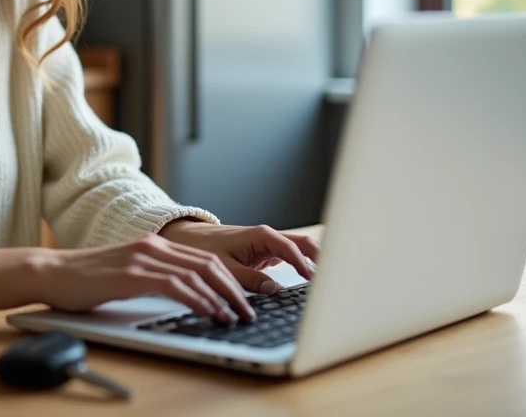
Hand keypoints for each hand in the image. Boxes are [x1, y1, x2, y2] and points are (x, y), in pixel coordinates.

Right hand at [0, 235, 256, 322]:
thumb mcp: (128, 275)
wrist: (51, 272)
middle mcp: (152, 246)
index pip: (204, 259)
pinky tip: (207, 312)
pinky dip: (196, 299)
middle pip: (208, 264)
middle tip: (248, 311)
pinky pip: (174, 285)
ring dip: (220, 297)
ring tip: (234, 316)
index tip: (244, 301)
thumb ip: (155, 279)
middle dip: (233, 289)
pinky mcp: (131, 274)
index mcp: (154, 244)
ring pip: (196, 273)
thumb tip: (187, 298)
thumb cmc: (86, 280)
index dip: (229, 280)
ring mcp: (142, 258)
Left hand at [157, 219, 319, 295]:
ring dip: (318, 261)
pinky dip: (307, 266)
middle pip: (305, 245)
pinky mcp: (269, 254)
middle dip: (323, 257)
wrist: (188, 238)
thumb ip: (250, 279)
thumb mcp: (224, 267)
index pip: (291, 248)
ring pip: (302, 250)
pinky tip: (317, 281)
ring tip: (334, 280)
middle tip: (337, 277)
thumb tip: (276, 289)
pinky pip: (293, 258)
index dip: (304, 264)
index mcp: (261, 236)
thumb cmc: (203, 248)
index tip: (315, 279)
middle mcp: (270, 238)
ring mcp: (271, 245)